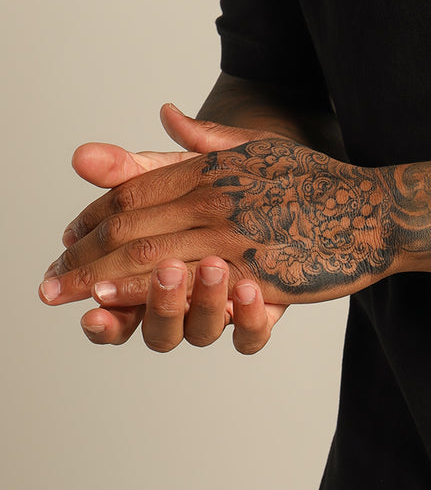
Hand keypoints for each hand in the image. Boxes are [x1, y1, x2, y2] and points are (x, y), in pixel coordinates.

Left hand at [41, 103, 398, 311]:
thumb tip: (166, 114)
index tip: (68, 235)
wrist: (374, 212)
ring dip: (102, 277)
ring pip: (151, 258)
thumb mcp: (259, 150)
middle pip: (132, 226)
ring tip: (70, 294)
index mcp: (214, 168)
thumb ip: (207, 140)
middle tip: (49, 279)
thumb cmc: (316, 182)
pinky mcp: (258, 275)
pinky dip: (148, 295)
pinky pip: (190, 288)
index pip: (136, 190)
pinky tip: (119, 303)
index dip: (94, 213)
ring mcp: (237, 237)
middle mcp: (218, 199)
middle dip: (84, 254)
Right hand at [62, 114, 287, 351]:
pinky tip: (250, 290)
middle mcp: (182, 299)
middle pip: (150, 324)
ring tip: (211, 266)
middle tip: (151, 273)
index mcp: (151, 269)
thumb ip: (135, 170)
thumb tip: (82, 154)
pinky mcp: (262, 313)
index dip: (85, 284)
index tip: (61, 279)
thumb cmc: (233, 184)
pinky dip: (248, 318)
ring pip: (198, 332)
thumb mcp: (187, 168)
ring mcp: (222, 309)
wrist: (309, 195)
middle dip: (144, 300)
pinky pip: (251, 335)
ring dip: (199, 303)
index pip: (107, 290)